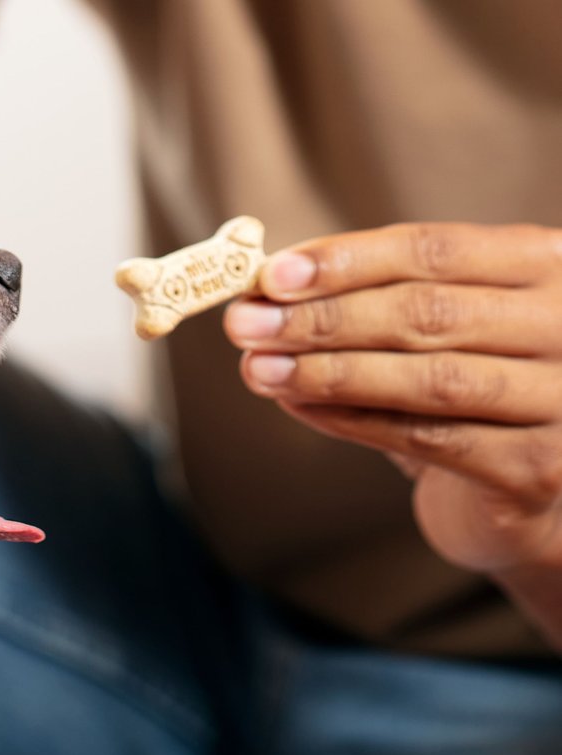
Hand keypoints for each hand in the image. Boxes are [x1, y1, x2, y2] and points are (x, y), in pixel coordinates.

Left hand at [222, 223, 561, 575]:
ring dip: (328, 372)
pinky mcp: (538, 469)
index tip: (271, 274)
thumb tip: (265, 291)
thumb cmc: (472, 376)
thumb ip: (371, 297)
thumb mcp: (439, 319)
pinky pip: (428, 439)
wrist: (534, 483)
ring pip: (429, 380)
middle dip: (323, 318)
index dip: (347, 261)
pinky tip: (297, 404)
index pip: (436, 250)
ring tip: (258, 367)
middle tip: (245, 323)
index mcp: (548, 264)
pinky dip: (351, 420)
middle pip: (429, 313)